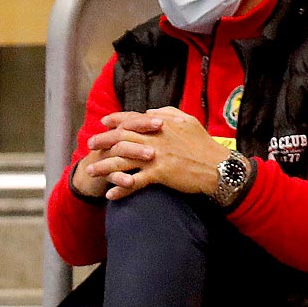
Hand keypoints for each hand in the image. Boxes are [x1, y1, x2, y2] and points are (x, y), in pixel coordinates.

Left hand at [87, 108, 232, 199]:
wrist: (218, 167)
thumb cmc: (204, 145)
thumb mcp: (188, 121)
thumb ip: (168, 113)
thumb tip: (149, 111)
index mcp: (161, 125)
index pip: (133, 119)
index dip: (116, 120)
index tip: (103, 123)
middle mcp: (155, 138)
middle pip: (121, 138)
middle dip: (103, 141)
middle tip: (89, 146)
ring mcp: (156, 156)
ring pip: (123, 160)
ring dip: (104, 166)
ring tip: (90, 172)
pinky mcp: (160, 173)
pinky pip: (135, 182)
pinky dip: (121, 189)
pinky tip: (110, 195)